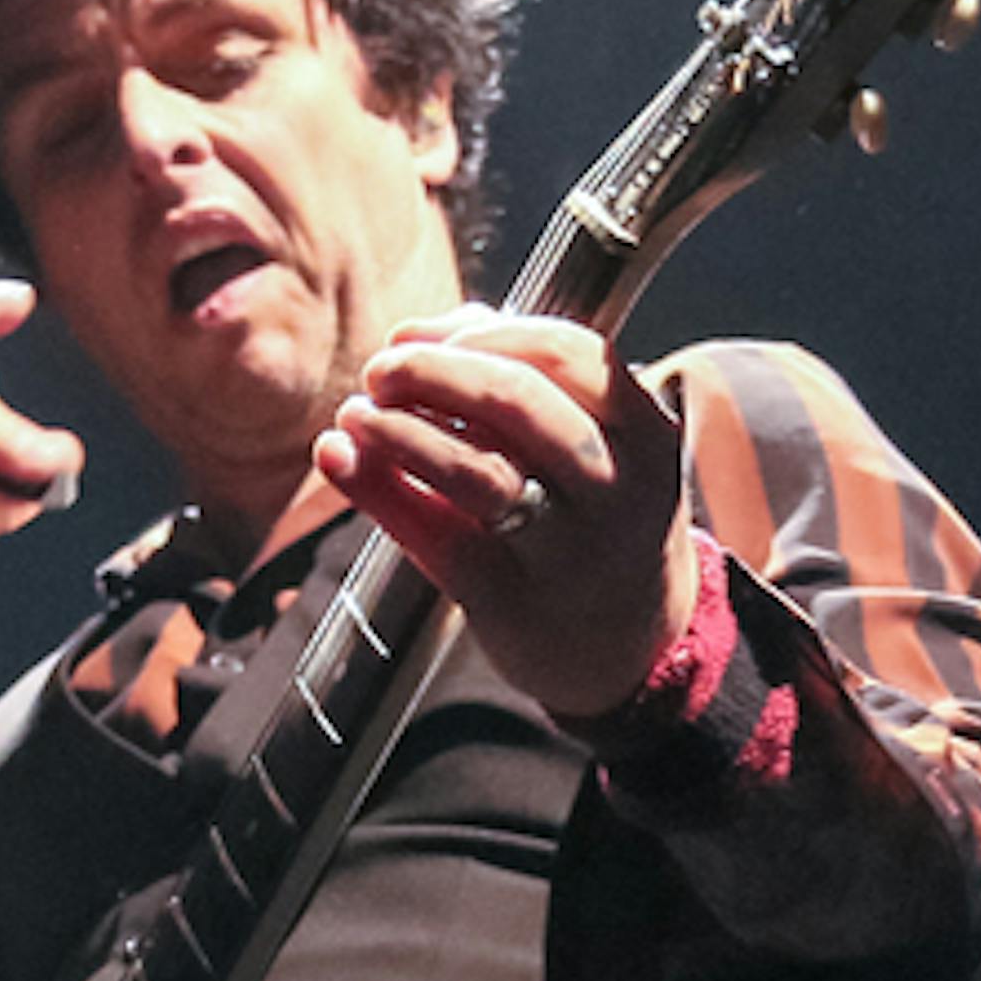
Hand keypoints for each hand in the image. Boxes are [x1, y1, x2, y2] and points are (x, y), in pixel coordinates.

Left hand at [312, 305, 697, 716]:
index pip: (562, 349)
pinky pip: (435, 535)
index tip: (413, 336)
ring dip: (399, 430)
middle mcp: (615, 488)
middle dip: (430, 371)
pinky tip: (337, 458)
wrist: (627, 647)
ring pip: (476, 471)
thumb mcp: (592, 446)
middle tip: (378, 372)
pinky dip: (376, 489)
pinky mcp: (511, 602)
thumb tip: (424, 333)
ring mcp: (566, 551)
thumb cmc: (591, 519)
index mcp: (643, 432)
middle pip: (515, 400)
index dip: (475, 332)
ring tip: (355, 415)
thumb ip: (521, 380)